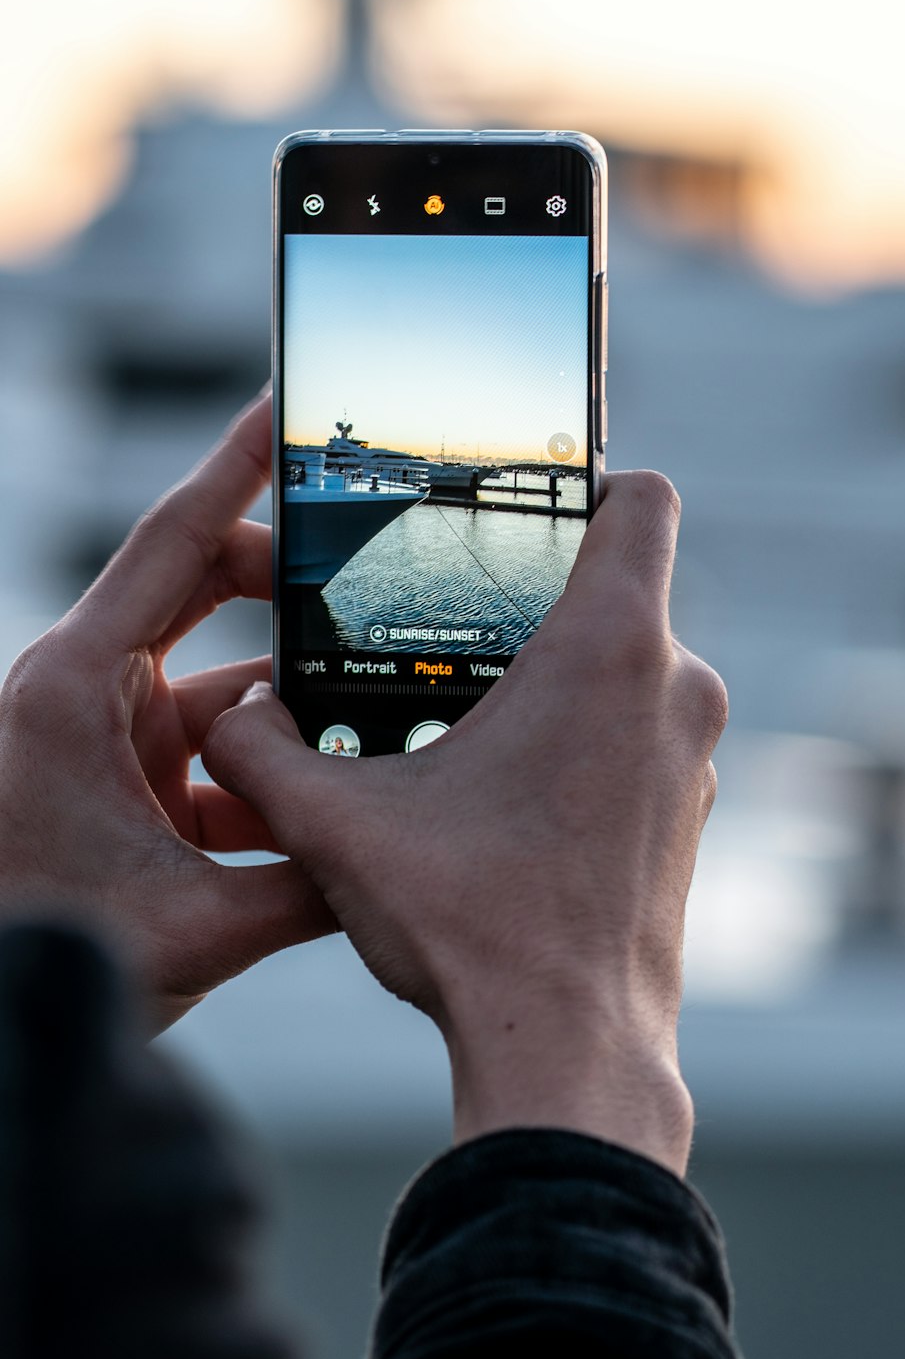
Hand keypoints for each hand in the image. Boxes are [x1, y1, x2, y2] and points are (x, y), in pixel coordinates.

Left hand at [0, 392, 330, 1030]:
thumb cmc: (45, 949)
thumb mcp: (201, 927)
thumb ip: (315, 883)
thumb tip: (405, 852)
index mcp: (77, 686)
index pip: (175, 541)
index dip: (237, 467)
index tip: (289, 409)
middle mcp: (88, 691)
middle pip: (206, 591)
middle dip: (291, 585)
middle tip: (370, 582)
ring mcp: (109, 736)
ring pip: (225, 683)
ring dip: (291, 705)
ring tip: (373, 719)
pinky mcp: (128, 781)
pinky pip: (217, 751)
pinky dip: (270, 770)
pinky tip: (325, 803)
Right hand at [204, 473, 725, 1174]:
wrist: (567, 1052)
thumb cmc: (471, 926)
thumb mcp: (339, 825)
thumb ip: (264, 752)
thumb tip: (229, 719)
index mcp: (609, 651)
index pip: (638, 497)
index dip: (582, 479)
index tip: (521, 507)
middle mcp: (675, 690)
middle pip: (620, 586)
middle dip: (537, 597)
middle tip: (452, 624)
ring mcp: (693, 757)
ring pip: (631, 669)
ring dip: (558, 678)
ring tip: (470, 719)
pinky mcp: (689, 814)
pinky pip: (641, 736)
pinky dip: (585, 740)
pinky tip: (509, 793)